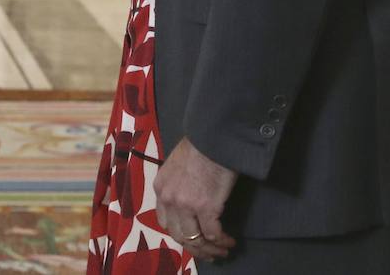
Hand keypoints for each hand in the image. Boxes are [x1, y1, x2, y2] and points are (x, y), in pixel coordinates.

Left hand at [154, 138, 237, 262]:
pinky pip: (213, 234)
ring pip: (196, 239)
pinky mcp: (205, 208)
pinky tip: (229, 242)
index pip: (165, 222)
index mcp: (160, 188)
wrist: (213, 137)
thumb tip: (189, 198)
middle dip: (195, 247)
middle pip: (179, 235)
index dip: (180, 233)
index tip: (193, 238)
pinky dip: (222, 242)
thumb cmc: (200, 146)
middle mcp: (169, 199)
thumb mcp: (177, 165)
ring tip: (222, 251)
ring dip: (210, 249)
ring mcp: (186, 205)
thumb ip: (177, 184)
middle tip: (209, 252)